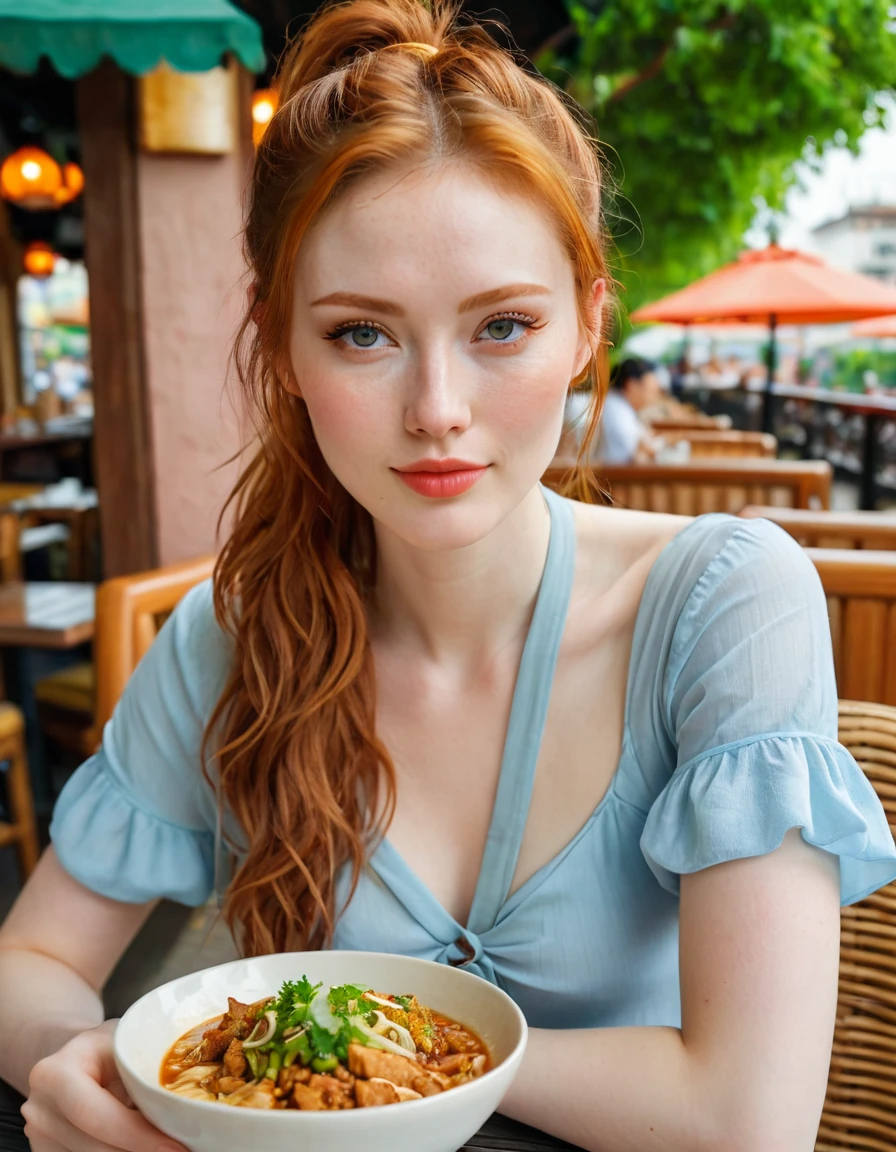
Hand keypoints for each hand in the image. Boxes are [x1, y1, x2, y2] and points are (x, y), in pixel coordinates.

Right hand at [22, 1020, 186, 1151]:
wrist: (74, 1056)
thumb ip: (143, 1074)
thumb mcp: (126, 1045)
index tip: (175, 1147)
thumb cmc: (106, 1047)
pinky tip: (140, 1145)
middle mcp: (40, 1109)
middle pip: (95, 1148)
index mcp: (55, 1074)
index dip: (137, 1136)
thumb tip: (176, 1109)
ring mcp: (38, 1136)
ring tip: (160, 1143)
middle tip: (180, 1150)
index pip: (97, 1116)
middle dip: (140, 1151)